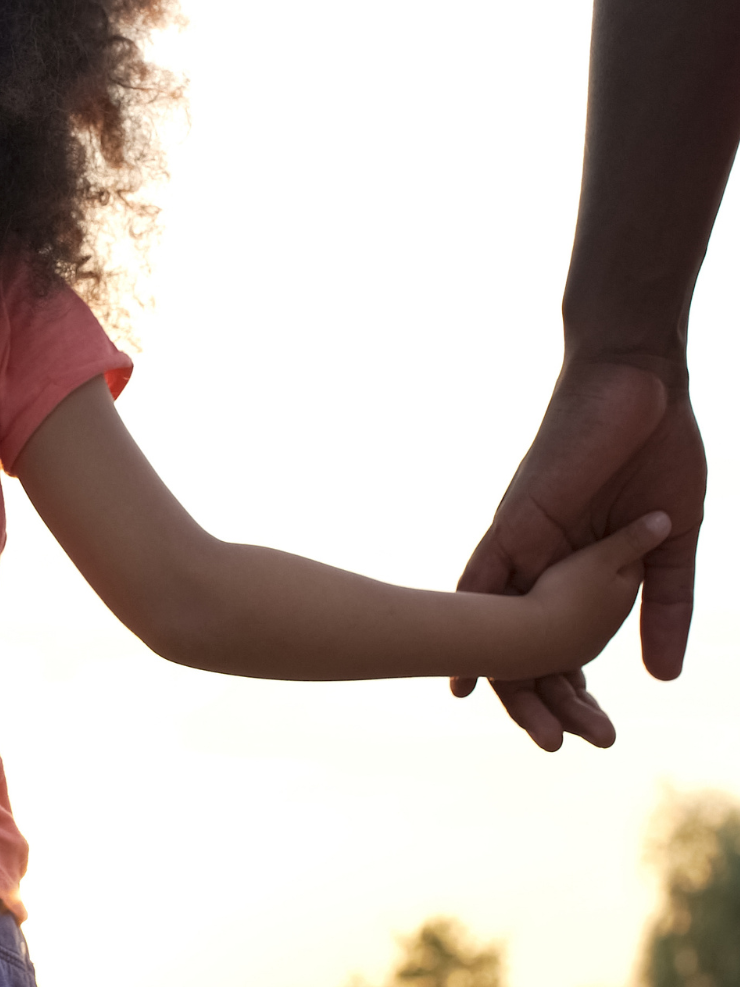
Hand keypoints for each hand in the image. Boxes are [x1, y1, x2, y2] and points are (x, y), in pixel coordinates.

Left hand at [455, 358, 704, 749]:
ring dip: (507, 676)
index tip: (588, 733)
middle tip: (556, 747)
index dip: (568, 688)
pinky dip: (470, 615)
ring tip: (530, 727)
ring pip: (497, 621)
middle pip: (521, 642)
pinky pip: (484, 575)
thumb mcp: (672, 542)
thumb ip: (665, 604)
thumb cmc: (657, 452)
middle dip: (536, 700)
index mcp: (576, 568)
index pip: (560, 641)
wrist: (640, 384)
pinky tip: (462, 664)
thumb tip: (664, 675)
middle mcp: (540, 563)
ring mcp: (524, 542)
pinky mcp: (517, 519)